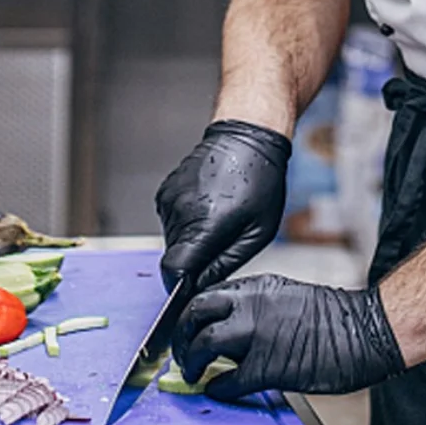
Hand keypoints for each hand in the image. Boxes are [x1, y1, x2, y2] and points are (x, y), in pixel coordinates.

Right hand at [155, 121, 290, 292]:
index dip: (181, 286)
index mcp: (205, 224)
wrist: (246, 138)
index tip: (193, 286)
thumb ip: (226, 263)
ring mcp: (169, 200)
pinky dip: (186, 223)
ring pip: (172, 241)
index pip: (174, 271)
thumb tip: (201, 285)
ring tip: (218, 218)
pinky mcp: (164, 192)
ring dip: (191, 241)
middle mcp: (180, 211)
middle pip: (174, 259)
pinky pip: (171, 222)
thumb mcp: (258, 231)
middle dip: (194, 261)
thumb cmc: (260, 180)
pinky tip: (207, 207)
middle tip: (221, 242)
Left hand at [172, 274, 404, 399]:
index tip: (188, 328)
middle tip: (179, 351)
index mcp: (258, 287)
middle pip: (196, 313)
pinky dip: (217, 387)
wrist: (366, 331)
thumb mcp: (289, 295)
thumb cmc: (336, 317)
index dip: (192, 314)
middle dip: (180, 334)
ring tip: (191, 372)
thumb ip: (258, 306)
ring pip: (204, 343)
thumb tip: (233, 327)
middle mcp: (252, 304)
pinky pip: (228, 380)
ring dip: (191, 361)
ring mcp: (258, 334)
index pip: (208, 294)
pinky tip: (217, 390)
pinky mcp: (268, 366)